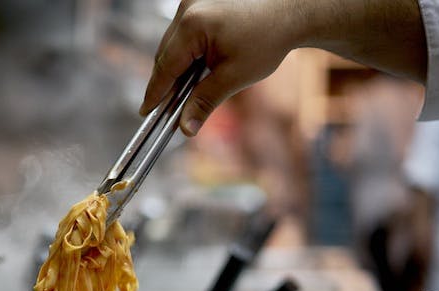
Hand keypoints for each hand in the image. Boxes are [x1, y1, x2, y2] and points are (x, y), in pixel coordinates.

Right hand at [140, 0, 425, 136]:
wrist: (293, 9)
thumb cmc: (268, 40)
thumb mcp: (234, 77)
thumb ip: (204, 102)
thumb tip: (185, 129)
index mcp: (192, 26)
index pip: (164, 67)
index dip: (154, 93)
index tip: (145, 113)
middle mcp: (187, 9)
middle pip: (165, 55)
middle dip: (165, 83)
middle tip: (165, 110)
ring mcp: (192, 2)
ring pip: (173, 44)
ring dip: (175, 68)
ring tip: (182, 93)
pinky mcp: (199, 1)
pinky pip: (183, 33)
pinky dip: (185, 53)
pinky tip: (194, 69)